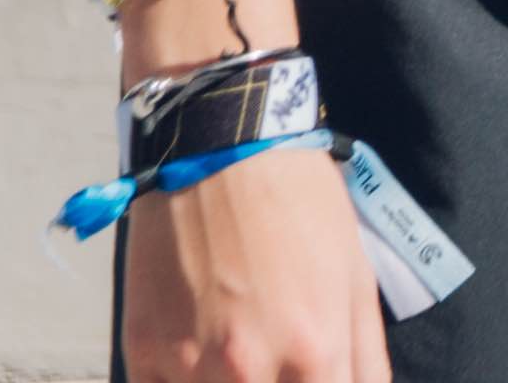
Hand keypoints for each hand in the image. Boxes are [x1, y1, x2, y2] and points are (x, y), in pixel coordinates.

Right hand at [117, 130, 387, 382]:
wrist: (222, 149)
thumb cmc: (300, 206)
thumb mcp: (356, 276)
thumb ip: (366, 358)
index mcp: (315, 350)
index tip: (314, 381)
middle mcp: (249, 367)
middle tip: (272, 368)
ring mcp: (188, 364)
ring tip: (235, 353)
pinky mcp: (141, 352)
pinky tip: (198, 357)